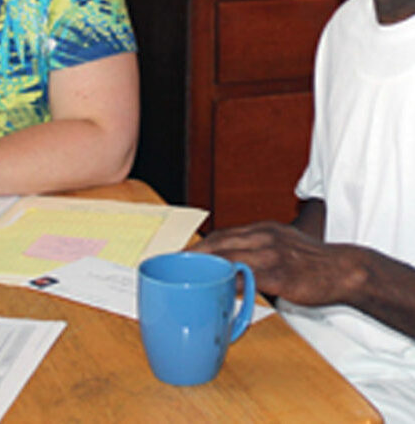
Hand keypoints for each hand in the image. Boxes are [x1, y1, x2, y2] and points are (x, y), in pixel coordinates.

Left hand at [192, 222, 363, 306]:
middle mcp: (264, 236)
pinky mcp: (280, 273)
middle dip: (195, 254)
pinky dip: (229, 282)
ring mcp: (271, 254)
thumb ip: (259, 253)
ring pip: (228, 258)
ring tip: (187, 279)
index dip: (201, 244)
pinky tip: (217, 290)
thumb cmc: (314, 262)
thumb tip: (235, 270)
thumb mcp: (284, 245)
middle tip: (175, 266)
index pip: (224, 233)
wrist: (344, 268)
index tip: (183, 254)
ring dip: (205, 268)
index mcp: (264, 229)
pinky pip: (247, 277)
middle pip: (220, 242)